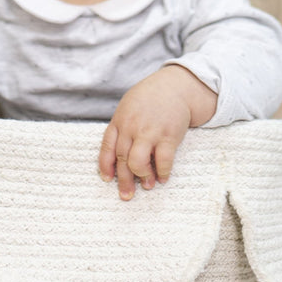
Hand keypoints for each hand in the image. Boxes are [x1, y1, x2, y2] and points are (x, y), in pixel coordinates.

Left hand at [98, 65, 217, 200]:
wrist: (175, 86)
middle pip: (122, 159)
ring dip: (142, 178)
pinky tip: (163, 177)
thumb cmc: (151, 98)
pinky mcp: (168, 136)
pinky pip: (162, 161)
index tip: (107, 179)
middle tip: (126, 194)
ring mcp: (149, 132)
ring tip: (147, 185)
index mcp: (119, 120)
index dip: (105, 166)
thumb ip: (122, 127)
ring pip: (137, 163)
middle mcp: (131, 127)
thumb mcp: (129, 106)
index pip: (107, 147)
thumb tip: (118, 153)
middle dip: (124, 181)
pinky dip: (163, 173)